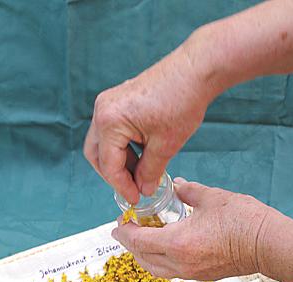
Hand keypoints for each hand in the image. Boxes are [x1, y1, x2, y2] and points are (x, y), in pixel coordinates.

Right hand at [83, 42, 219, 204]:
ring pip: (103, 143)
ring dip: (120, 161)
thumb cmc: (182, 101)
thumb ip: (150, 171)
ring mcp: (108, 102)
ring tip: (144, 172)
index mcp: (110, 121)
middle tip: (134, 189)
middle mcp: (102, 110)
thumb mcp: (166, 145)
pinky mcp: (118, 100)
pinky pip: (112, 130)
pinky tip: (144, 154)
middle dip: (114, 175)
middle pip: (96, 155)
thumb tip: (143, 189)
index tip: (136, 199)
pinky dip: (123, 146)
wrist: (195, 70)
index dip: (122, 186)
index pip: (109, 165)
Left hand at [111, 178, 274, 279]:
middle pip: (143, 258)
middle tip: (126, 229)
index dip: (125, 231)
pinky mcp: (202, 276)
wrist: (270, 245)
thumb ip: (187, 191)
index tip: (120, 222)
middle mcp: (180, 262)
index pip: (138, 240)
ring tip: (142, 238)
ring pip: (156, 268)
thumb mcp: (211, 197)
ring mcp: (191, 272)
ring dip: (144, 255)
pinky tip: (165, 245)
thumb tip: (176, 186)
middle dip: (130, 244)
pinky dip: (160, 259)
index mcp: (177, 242)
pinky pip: (171, 270)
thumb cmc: (244, 221)